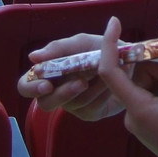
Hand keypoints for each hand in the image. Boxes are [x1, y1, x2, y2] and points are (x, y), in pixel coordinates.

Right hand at [19, 32, 157, 120]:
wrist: (131, 59)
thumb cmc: (100, 48)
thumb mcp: (81, 43)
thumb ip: (59, 48)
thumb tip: (32, 57)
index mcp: (49, 72)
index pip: (26, 86)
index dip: (31, 87)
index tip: (46, 84)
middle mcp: (57, 91)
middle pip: (45, 104)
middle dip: (62, 94)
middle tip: (80, 83)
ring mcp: (73, 105)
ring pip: (72, 103)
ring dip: (92, 85)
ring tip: (106, 70)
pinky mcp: (90, 113)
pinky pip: (90, 107)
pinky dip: (101, 92)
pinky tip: (110, 83)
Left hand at [98, 18, 157, 156]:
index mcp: (135, 108)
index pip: (109, 71)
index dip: (109, 44)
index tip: (115, 22)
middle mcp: (129, 117)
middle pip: (134, 79)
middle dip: (155, 69)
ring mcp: (137, 125)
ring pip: (143, 89)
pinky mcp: (146, 129)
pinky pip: (148, 101)